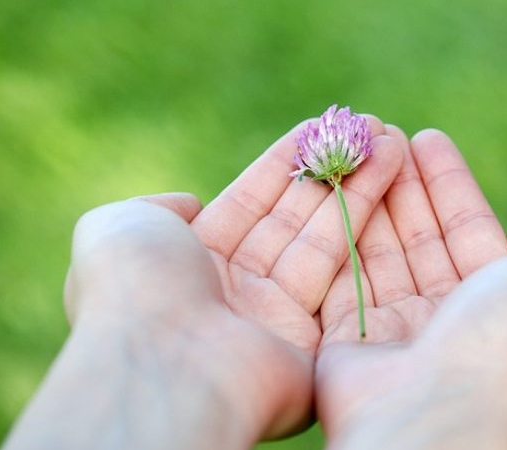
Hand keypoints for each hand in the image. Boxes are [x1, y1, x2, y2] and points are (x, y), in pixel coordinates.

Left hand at [3, 118, 402, 448]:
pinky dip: (362, 223)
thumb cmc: (134, 289)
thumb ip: (158, 207)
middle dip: (330, 171)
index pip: (250, 202)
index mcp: (193, 262)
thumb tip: (193, 204)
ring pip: (324, 240)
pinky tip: (384, 177)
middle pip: (293, 219)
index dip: (285, 164)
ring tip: (387, 140)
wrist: (164, 367)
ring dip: (357, 188)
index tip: (319, 128)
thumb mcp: (118, 227)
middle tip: (367, 129)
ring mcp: (276, 316)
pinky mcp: (313, 341)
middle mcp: (237, 289)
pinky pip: (344, 275)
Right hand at [315, 128, 506, 448]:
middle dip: (406, 186)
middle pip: (423, 237)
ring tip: (360, 150)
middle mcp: (450, 321)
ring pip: (382, 252)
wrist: (438, 408)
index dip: (451, 184)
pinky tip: (335, 194)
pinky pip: (344, 278)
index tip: (427, 138)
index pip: (472, 231)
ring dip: (373, 200)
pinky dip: (340, 235)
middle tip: (384, 134)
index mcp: (501, 308)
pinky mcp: (352, 340)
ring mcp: (399, 332)